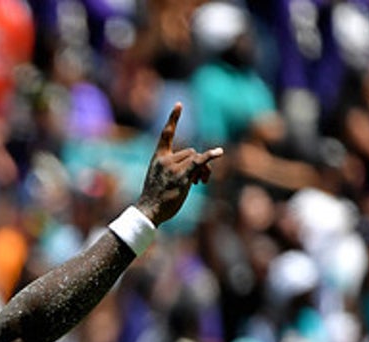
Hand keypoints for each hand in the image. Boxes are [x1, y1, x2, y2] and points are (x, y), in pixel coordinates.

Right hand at [135, 103, 224, 225]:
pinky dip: (210, 156)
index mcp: (157, 158)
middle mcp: (165, 159)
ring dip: (202, 170)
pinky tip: (220, 152)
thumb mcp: (162, 180)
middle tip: (200, 180)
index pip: (166, 134)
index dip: (173, 119)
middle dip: (198, 163)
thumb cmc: (156, 199)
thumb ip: (177, 169)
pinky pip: (199, 161)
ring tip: (200, 183)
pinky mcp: (182, 175)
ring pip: (196, 159)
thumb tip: (201, 170)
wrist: (148, 211)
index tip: (179, 104)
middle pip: (190, 151)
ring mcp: (173, 166)